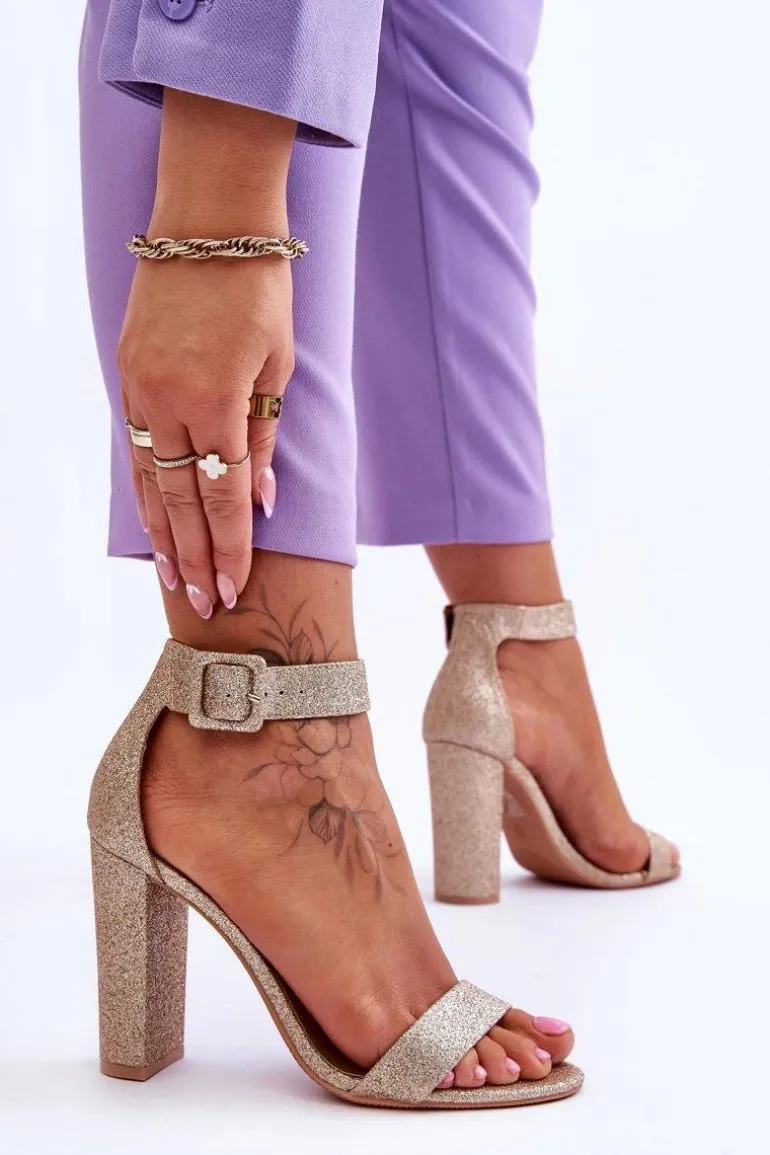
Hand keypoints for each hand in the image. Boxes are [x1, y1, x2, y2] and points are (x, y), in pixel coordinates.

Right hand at [120, 249, 292, 616]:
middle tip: (204, 603)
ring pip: (151, 479)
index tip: (234, 586)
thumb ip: (265, 434)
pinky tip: (152, 519)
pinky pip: (136, 446)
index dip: (229, 546)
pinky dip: (146, 489)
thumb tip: (262, 499)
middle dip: (196, 555)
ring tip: (173, 577)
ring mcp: (141, 389)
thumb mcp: (278, 364)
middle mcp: (169, 401)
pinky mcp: (128, 375)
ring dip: (163, 533)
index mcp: (215, 399)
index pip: (223, 494)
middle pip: (183, 499)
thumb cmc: (258, 288)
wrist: (207, 220)